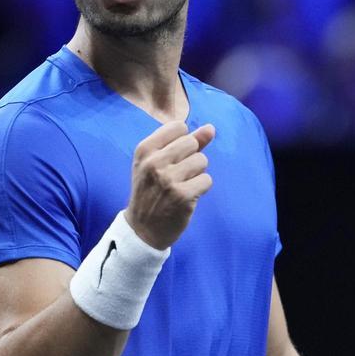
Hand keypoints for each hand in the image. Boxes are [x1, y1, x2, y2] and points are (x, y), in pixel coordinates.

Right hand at [125, 121, 215, 248]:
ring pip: (202, 161)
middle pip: (192, 143)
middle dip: (191, 157)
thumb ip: (184, 142)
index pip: (178, 127)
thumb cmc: (152, 190)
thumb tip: (211, 128)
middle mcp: (153, 162)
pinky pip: (207, 180)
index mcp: (144, 150)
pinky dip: (201, 188)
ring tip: (182, 185)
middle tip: (178, 174)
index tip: (173, 158)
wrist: (143, 228)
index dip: (183, 141)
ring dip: (197, 174)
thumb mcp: (157, 163)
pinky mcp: (182, 196)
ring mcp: (167, 179)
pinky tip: (188, 196)